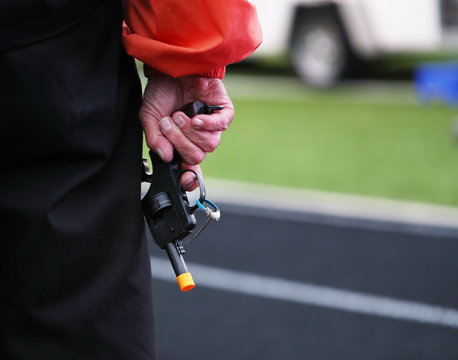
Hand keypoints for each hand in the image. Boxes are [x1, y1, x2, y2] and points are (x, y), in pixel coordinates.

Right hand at [139, 75, 233, 189]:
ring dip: (191, 132)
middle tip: (168, 123)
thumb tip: (165, 156)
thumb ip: (155, 139)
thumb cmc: (161, 93)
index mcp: (182, 144)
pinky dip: (208, 124)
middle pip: (197, 155)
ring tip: (179, 115)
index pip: (190, 168)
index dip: (189, 179)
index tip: (184, 181)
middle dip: (180, 141)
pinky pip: (222, 125)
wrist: (171, 68)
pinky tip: (196, 119)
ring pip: (210, 144)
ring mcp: (212, 126)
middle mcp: (198, 139)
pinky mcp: (223, 112)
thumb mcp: (150, 117)